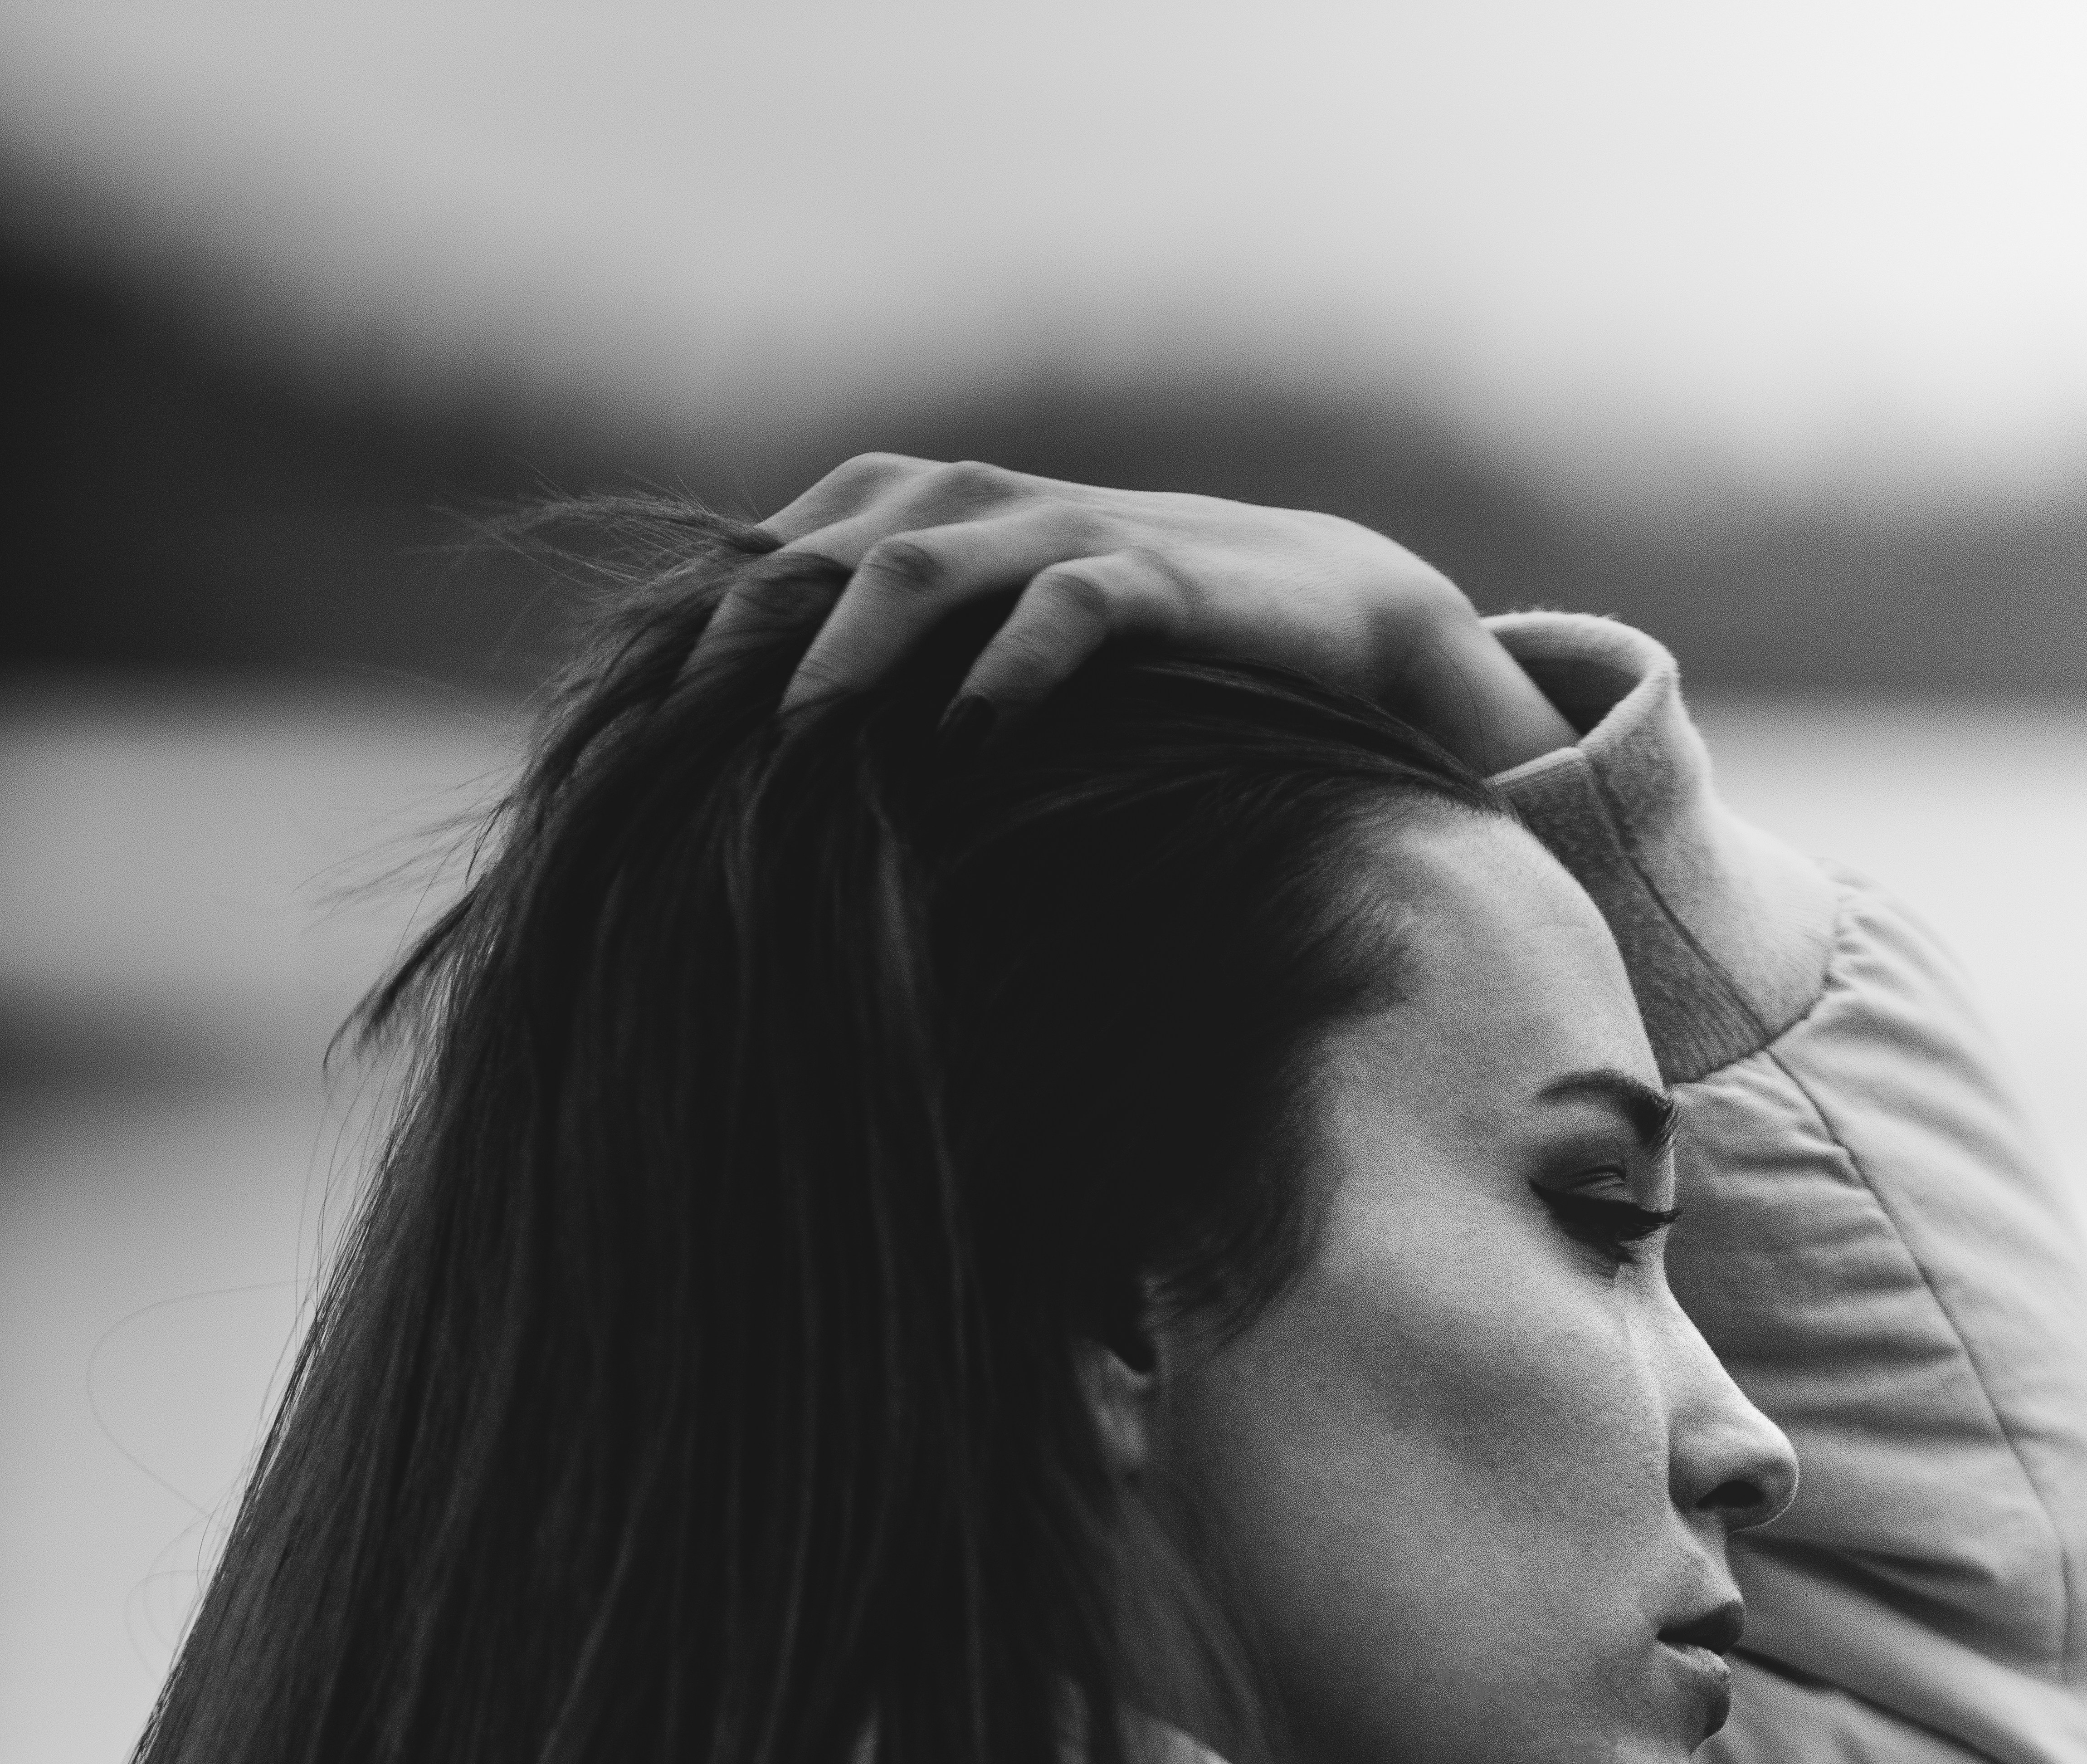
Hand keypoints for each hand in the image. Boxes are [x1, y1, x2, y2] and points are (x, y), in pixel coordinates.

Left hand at [684, 454, 1577, 772]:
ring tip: (798, 736)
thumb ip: (880, 689)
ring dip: (846, 646)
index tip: (619, 734)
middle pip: (807, 555)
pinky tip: (970, 734)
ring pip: (916, 562)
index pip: (757, 562)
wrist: (1322, 617)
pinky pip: (1067, 606)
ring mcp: (1060, 532)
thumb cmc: (1131, 663)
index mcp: (904, 519)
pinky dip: (1009, 666)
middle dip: (733, 645)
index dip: (681, 637)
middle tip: (671, 745)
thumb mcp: (983, 662)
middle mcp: (965, 505)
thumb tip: (751, 790)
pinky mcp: (1154, 576)